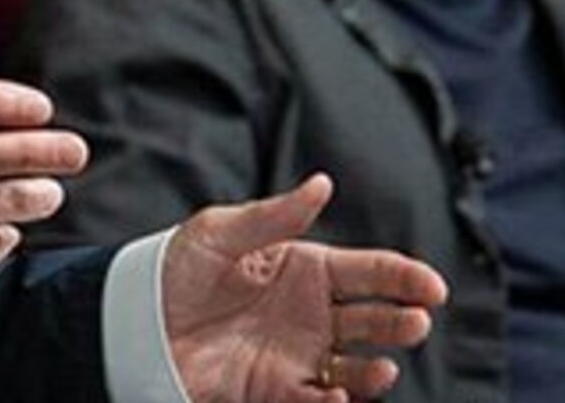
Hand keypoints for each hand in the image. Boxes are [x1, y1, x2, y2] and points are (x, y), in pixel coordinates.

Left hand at [164, 175, 447, 402]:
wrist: (132, 324)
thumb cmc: (173, 268)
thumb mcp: (219, 233)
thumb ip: (273, 216)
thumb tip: (322, 183)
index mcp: (305, 267)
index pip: (370, 271)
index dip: (406, 277)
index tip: (432, 287)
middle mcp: (311, 312)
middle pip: (375, 319)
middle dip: (401, 322)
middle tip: (415, 321)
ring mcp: (298, 354)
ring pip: (357, 366)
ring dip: (377, 369)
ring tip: (382, 368)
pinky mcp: (277, 391)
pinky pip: (318, 400)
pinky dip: (334, 401)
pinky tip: (333, 393)